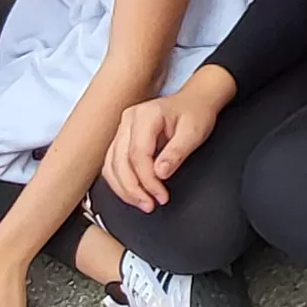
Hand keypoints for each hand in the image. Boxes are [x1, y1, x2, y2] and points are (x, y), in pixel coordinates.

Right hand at [103, 81, 226, 212]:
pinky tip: (133, 193)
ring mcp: (123, 128)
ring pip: (111, 164)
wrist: (193, 102)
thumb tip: (160, 173)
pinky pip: (113, 163)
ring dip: (124, 188)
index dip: (147, 179)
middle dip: (133, 188)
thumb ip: (177, 152)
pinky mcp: (122, 138)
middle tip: (149, 205)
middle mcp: (129, 120)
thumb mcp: (194, 133)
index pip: (138, 153)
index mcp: (146, 115)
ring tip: (142, 203)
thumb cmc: (195, 114)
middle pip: (120, 161)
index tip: (160, 195)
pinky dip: (120, 181)